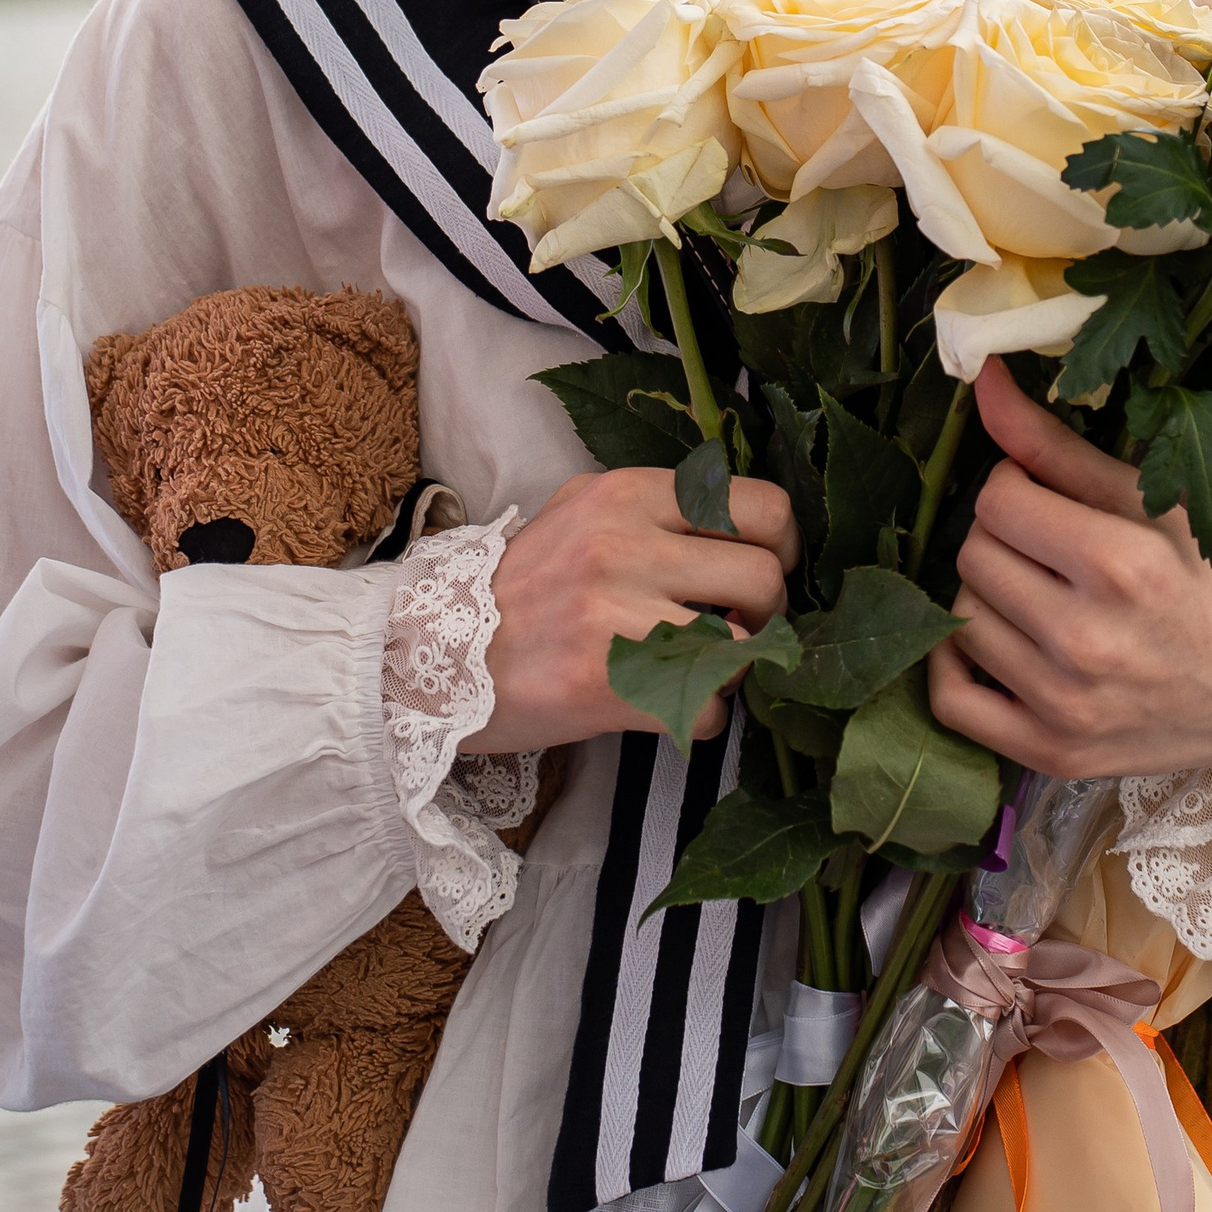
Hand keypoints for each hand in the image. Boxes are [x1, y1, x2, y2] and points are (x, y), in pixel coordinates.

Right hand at [474, 468, 800, 754]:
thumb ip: (652, 508)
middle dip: (766, 613)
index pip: (761, 505)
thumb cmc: (517, 587)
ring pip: (745, 648)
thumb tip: (738, 526)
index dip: (780, 546)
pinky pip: (705, 708)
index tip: (763, 569)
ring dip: (733, 668)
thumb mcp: (576, 512)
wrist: (431, 655)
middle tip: (737, 627)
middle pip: (764, 578)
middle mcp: (626, 545)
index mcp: (626, 493)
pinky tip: (662, 706)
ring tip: (696, 667)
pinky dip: (695, 717)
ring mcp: (618, 615)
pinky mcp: (609, 684)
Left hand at [926, 359, 1211, 788]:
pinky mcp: (1052, 754)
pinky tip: (997, 643)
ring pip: (959, 619)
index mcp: (1119, 566)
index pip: (997, 500)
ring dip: (988, 596)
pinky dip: (956, 668)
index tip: (1045, 496)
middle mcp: (1085, 640)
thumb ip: (1058, 444)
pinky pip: (951, 702)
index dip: (1014, 486)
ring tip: (1038, 595)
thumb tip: (983, 380)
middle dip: (1002, 537)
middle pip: (973, 555)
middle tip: (1047, 547)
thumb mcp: (1154, 504)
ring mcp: (1064, 707)